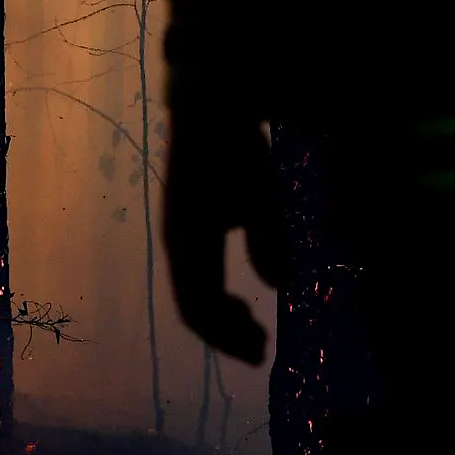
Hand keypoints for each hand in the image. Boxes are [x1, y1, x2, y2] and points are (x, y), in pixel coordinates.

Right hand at [166, 105, 285, 365]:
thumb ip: (268, 240)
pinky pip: (194, 275)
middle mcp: (176, 244)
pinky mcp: (185, 224)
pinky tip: (239, 296)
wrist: (206, 106)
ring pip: (191, 293)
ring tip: (252, 324)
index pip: (199, 308)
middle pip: (193, 307)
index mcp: (188, 241)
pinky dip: (215, 295)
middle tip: (262, 346)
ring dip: (220, 316)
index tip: (263, 349)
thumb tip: (278, 283)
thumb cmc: (235, 150)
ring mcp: (177, 234)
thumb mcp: (261, 194)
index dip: (227, 336)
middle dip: (225, 333)